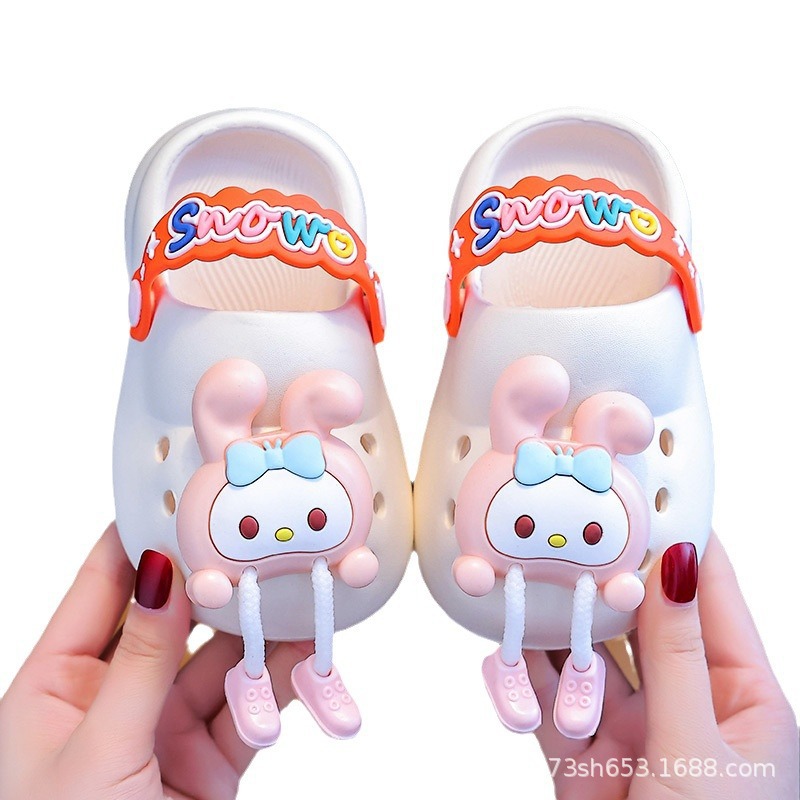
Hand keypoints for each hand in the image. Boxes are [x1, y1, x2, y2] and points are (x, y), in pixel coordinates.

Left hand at [0, 524, 311, 799]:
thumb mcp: (96, 752)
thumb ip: (139, 661)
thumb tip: (162, 575)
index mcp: (59, 682)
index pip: (104, 584)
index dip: (143, 535)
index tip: (183, 492)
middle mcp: (114, 695)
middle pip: (176, 617)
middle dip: (220, 581)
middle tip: (261, 537)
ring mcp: (164, 726)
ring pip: (221, 659)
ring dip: (261, 629)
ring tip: (298, 588)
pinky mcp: (209, 759)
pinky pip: (249, 706)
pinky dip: (279, 682)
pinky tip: (306, 652)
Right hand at [527, 533, 797, 798]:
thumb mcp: (699, 751)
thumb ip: (676, 660)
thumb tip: (675, 571)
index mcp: (739, 698)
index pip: (711, 600)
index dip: (684, 546)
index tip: (653, 496)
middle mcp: (684, 703)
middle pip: (642, 622)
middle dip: (609, 579)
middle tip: (575, 529)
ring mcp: (633, 727)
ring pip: (590, 656)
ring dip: (562, 623)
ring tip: (534, 577)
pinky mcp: (583, 753)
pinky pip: (549, 698)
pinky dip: (525, 672)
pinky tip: (509, 640)